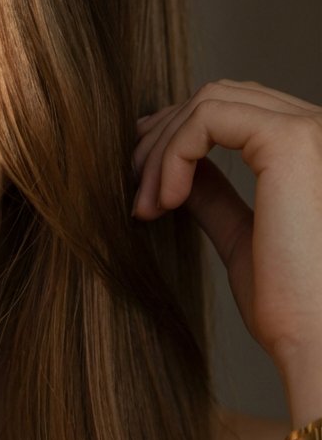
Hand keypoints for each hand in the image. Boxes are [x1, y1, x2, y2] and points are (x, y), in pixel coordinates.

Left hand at [131, 80, 321, 386]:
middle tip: (136, 191)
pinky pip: (207, 118)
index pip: (239, 110)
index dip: (181, 135)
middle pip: (221, 97)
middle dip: (164, 137)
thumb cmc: (294, 308)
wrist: (320, 343)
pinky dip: (172, 154)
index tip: (144, 180)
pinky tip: (165, 201)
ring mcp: (310, 130)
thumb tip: (181, 174)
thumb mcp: (243, 238)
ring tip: (147, 206)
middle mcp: (319, 129)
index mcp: (314, 151)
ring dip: (162, 149)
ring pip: (209, 102)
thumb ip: (216, 197)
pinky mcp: (290, 141)